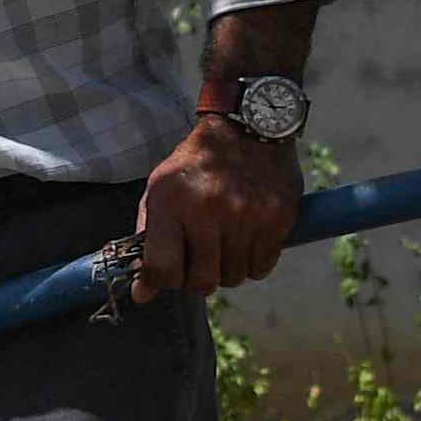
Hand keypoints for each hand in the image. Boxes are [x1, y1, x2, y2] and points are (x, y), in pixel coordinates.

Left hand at [133, 117, 301, 300]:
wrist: (247, 127)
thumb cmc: (196, 165)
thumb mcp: (160, 190)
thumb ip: (148, 239)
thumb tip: (143, 293)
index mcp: (171, 201)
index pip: (162, 267)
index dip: (159, 283)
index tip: (162, 279)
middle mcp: (208, 209)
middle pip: (201, 281)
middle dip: (196, 280)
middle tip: (197, 264)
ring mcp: (246, 214)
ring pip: (233, 277)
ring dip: (226, 271)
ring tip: (223, 246)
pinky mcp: (277, 216)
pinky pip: (261, 266)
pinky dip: (252, 263)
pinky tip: (246, 242)